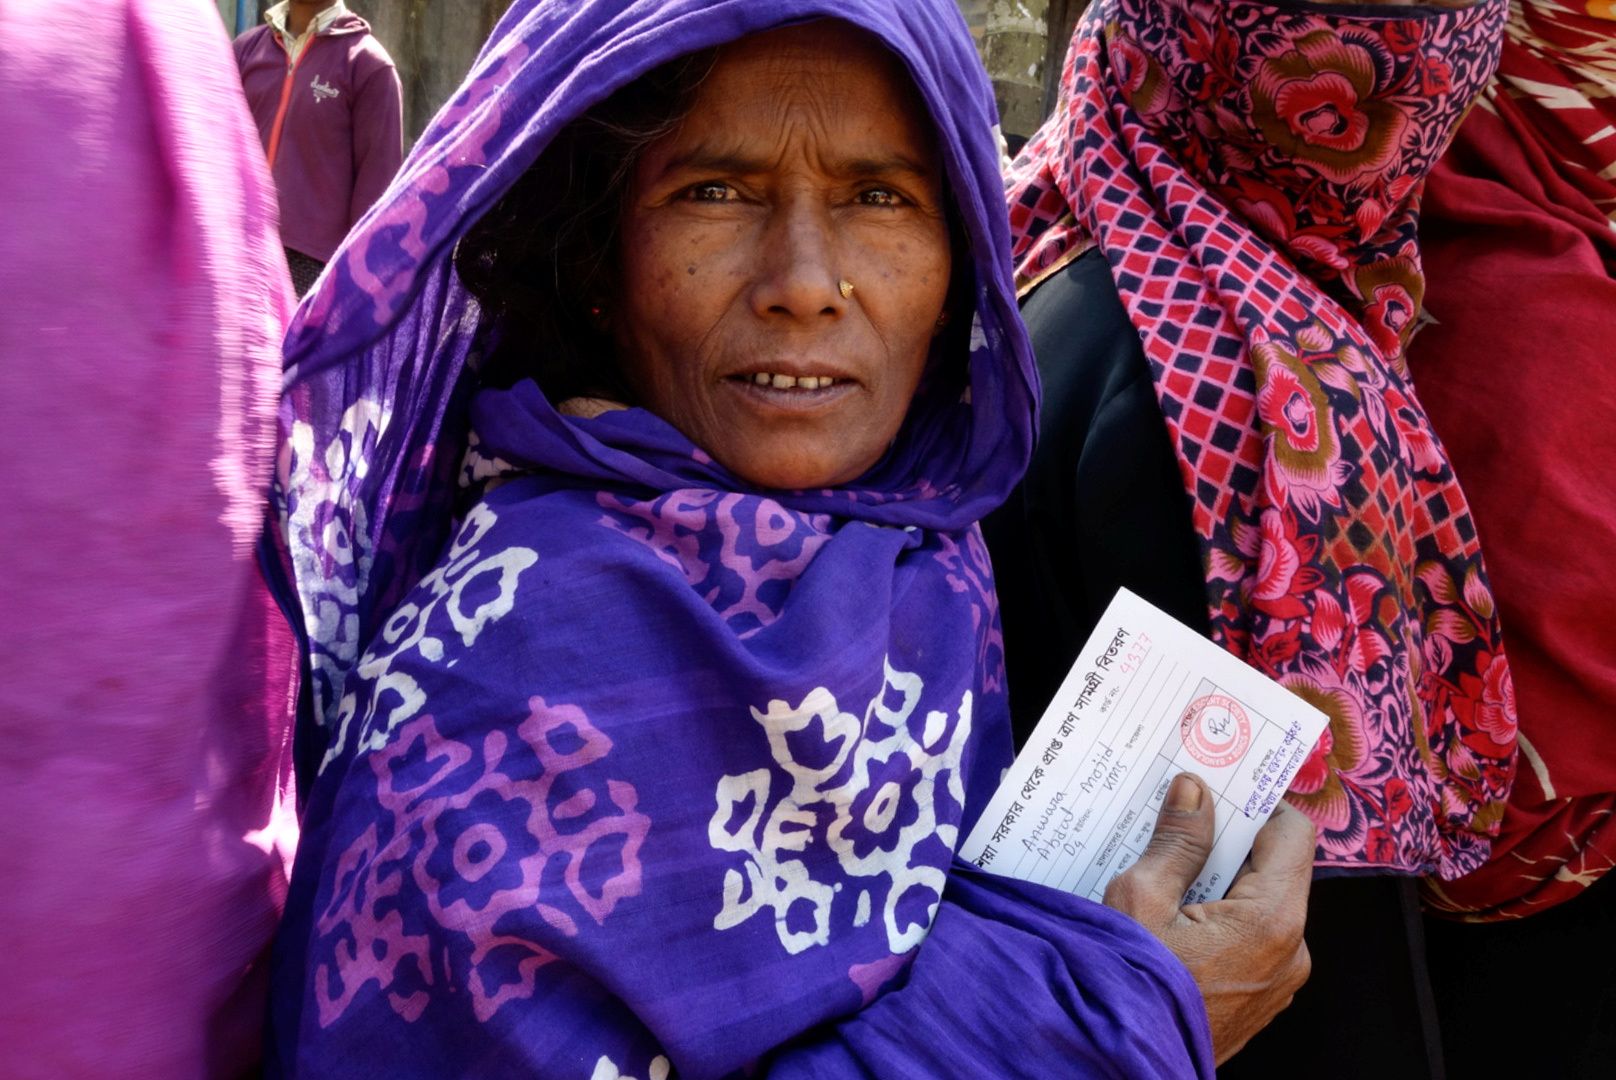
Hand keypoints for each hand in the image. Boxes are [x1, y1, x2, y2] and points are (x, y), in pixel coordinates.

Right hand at [1103, 773, 1314, 1064]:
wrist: (1120, 1060)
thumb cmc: (1128, 987)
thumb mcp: (1141, 898)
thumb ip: (1178, 840)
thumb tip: (1195, 791)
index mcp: (1274, 919)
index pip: (1292, 833)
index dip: (1258, 801)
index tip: (1224, 780)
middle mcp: (1291, 951)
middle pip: (1273, 868)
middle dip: (1227, 839)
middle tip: (1180, 815)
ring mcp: (1278, 981)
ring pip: (1257, 903)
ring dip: (1217, 878)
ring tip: (1165, 865)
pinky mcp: (1258, 999)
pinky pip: (1248, 938)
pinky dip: (1215, 914)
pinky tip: (1170, 910)